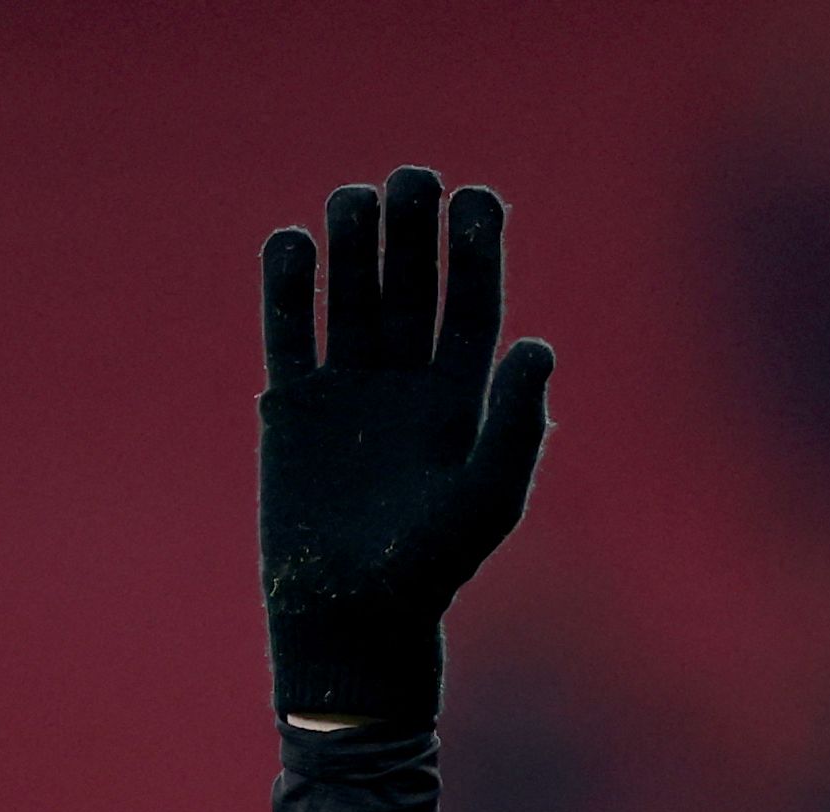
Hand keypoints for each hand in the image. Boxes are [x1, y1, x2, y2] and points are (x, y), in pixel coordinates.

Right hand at [260, 167, 555, 722]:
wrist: (353, 617)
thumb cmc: (430, 568)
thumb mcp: (486, 497)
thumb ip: (515, 423)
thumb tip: (540, 342)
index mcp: (459, 404)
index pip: (472, 311)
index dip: (476, 256)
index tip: (477, 199)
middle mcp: (405, 389)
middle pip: (411, 291)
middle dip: (414, 235)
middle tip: (415, 177)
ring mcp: (346, 394)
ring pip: (351, 301)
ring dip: (355, 248)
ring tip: (356, 196)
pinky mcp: (291, 408)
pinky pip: (290, 334)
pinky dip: (289, 290)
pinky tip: (294, 242)